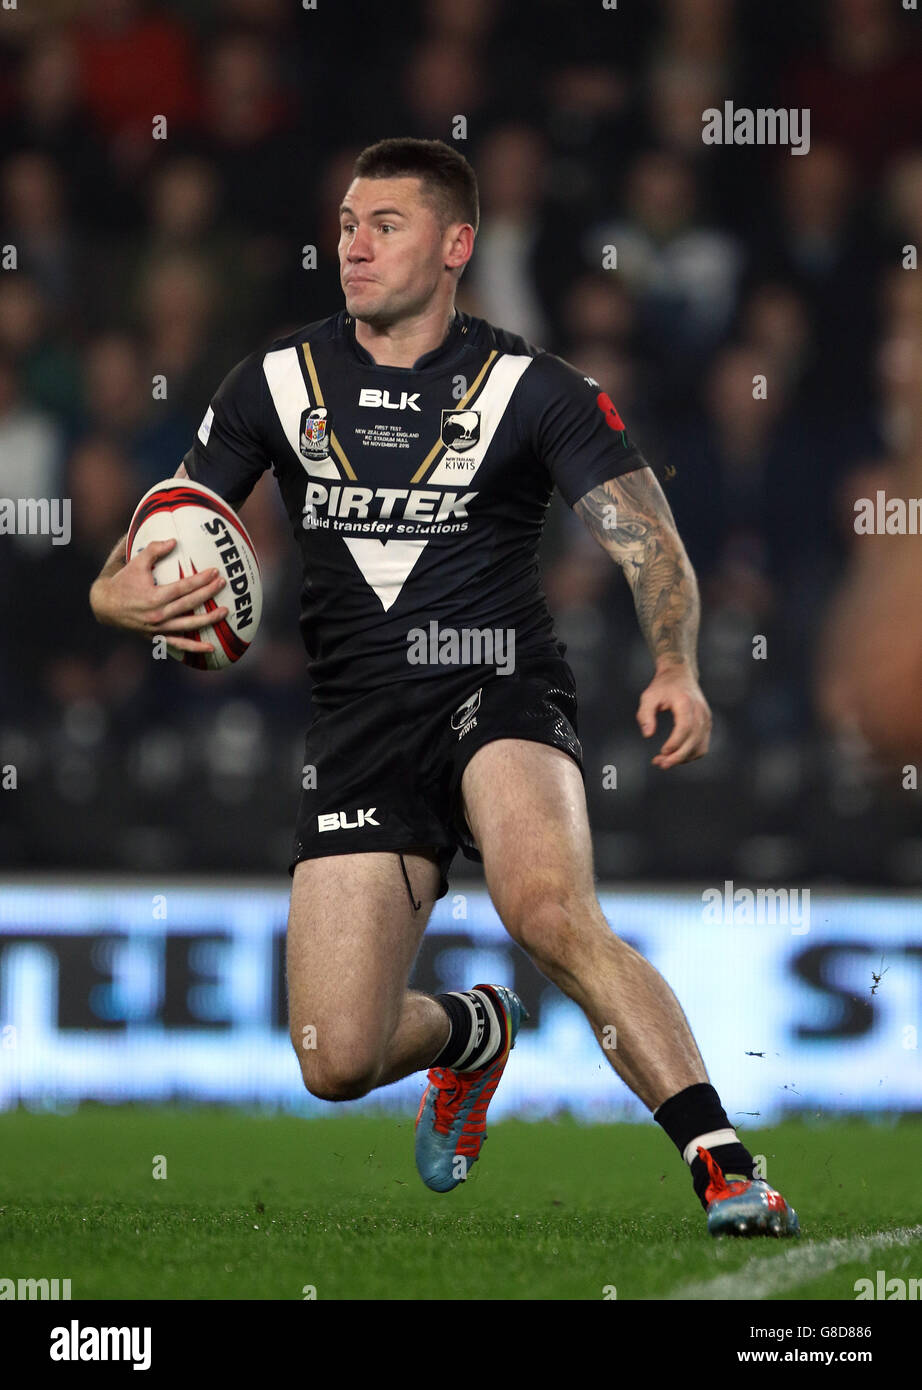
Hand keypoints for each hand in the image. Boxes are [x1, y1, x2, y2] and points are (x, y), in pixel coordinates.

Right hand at [90, 537, 227, 655]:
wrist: (104, 606)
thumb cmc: (122, 581)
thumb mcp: (135, 562)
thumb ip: (154, 549)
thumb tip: (174, 541)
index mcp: (154, 597)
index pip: (184, 587)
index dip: (201, 579)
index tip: (215, 571)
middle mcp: (158, 615)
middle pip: (190, 604)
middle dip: (209, 593)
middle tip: (224, 583)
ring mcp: (159, 628)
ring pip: (189, 626)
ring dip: (209, 619)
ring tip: (225, 611)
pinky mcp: (157, 637)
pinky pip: (179, 644)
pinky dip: (195, 648)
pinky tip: (211, 648)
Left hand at [636, 662, 711, 768]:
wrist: (680, 674)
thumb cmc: (663, 686)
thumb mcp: (649, 696)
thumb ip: (645, 714)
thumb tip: (648, 734)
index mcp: (686, 702)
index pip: (685, 727)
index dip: (675, 742)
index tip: (662, 751)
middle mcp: (700, 711)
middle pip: (694, 740)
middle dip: (677, 756)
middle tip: (660, 764)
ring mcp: (706, 719)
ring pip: (700, 746)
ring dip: (683, 758)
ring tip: (664, 761)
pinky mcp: (707, 725)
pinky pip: (702, 746)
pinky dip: (690, 755)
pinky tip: (675, 756)